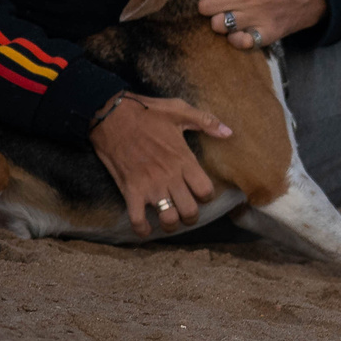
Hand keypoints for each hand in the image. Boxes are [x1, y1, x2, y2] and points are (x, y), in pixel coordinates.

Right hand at [89, 94, 231, 235]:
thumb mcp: (180, 110)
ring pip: (168, 219)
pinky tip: (146, 229)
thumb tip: (229, 132)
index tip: (202, 194)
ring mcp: (149, 186)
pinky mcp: (130, 191)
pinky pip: (137, 220)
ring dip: (171, 225)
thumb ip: (206, 121)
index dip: (207, 196)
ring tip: (170, 220)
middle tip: (187, 212)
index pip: (205, 190)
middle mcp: (169, 176)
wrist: (112, 116)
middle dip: (191, 216)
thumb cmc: (147, 113)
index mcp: (183, 159)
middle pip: (189, 211)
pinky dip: (142, 230)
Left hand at [197, 0, 326, 50]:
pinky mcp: (264, 35)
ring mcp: (257, 19)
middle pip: (207, 6)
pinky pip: (239, 42)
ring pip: (218, 24)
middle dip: (210, 2)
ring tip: (228, 14)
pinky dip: (235, 38)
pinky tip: (239, 30)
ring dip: (220, 20)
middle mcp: (251, 0)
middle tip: (221, 0)